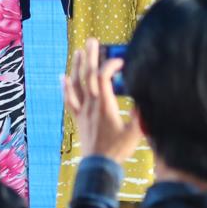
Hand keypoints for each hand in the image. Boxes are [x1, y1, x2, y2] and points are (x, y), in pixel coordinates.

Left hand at [61, 38, 142, 163]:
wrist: (98, 166)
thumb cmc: (118, 150)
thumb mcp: (135, 133)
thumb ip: (140, 115)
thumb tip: (144, 99)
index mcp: (105, 105)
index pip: (103, 77)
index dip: (110, 65)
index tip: (121, 61)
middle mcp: (91, 105)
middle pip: (88, 75)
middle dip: (90, 56)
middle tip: (92, 40)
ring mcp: (82, 111)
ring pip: (76, 84)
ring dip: (77, 66)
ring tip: (78, 51)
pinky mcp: (78, 118)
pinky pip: (69, 100)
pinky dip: (65, 87)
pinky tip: (63, 77)